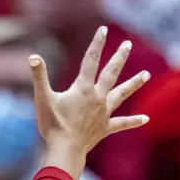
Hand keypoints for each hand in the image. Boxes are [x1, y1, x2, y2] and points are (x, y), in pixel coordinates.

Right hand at [29, 27, 149, 179]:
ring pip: (122, 94)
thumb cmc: (52, 125)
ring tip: (147, 74)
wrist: (65, 149)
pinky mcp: (105, 127)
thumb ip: (39, 77)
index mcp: (83, 88)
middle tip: (127, 44)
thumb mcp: (43, 99)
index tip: (103, 30)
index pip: (91, 60)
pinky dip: (133, 121)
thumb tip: (33, 57)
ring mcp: (103, 112)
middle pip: (111, 73)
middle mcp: (97, 97)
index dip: (97, 44)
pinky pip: (122, 123)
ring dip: (134, 83)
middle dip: (119, 57)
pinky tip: (146, 119)